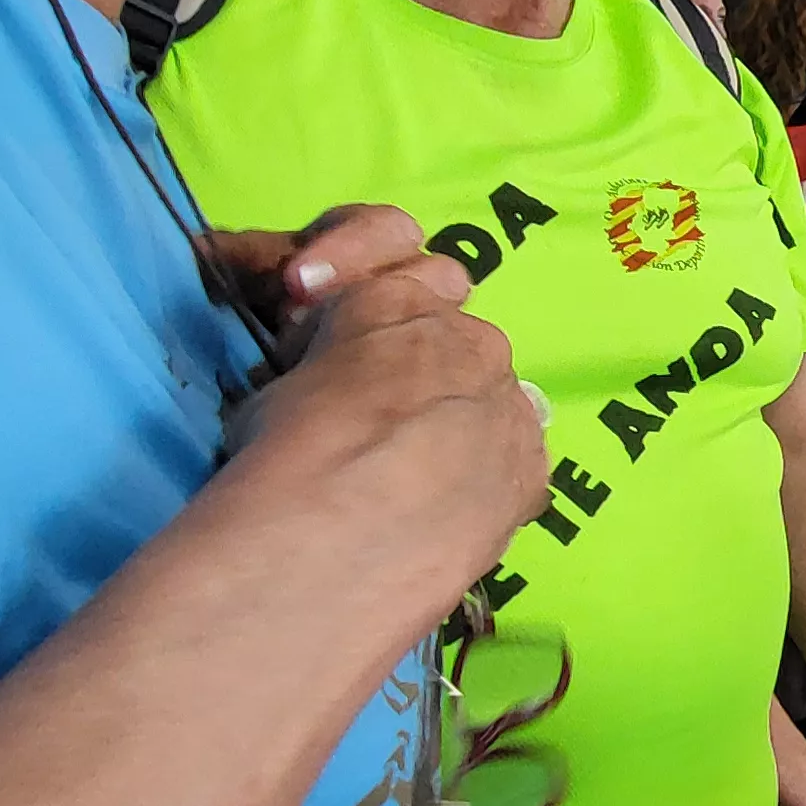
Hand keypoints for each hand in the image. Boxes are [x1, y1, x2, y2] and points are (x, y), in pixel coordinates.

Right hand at [195, 210, 545, 633]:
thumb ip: (320, 367)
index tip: (313, 347)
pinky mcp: (533, 466)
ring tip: (404, 483)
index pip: (387, 266)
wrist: (338, 539)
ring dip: (454, 424)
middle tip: (367, 420)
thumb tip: (325, 395)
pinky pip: (511, 458)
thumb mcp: (272, 389)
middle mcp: (466, 333)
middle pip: (448, 334)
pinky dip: (483, 477)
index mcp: (393, 298)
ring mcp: (508, 400)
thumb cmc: (278, 458)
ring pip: (486, 397)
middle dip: (416, 365)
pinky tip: (440, 514)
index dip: (351, 307)